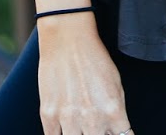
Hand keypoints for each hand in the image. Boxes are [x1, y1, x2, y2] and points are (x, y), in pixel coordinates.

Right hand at [36, 15, 130, 134]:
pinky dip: (59, 134)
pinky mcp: (48, 115)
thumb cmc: (95, 59)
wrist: (68, 39)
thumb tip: (117, 131)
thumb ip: (117, 113)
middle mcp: (92, 119)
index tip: (115, 133)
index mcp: (113, 111)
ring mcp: (68, 119)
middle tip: (94, 128)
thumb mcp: (116, 85)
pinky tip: (64, 126)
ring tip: (79, 125)